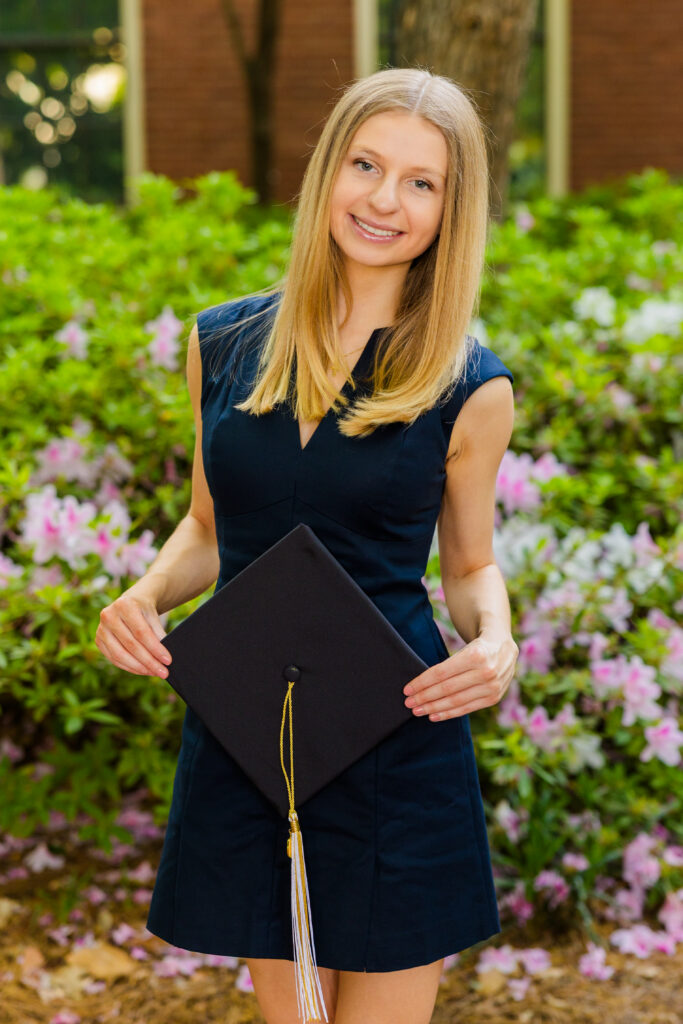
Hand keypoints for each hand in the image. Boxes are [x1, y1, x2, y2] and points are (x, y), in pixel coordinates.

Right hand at [95, 586, 171, 678]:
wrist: (129, 603)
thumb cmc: (143, 610)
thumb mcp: (153, 616)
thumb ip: (158, 634)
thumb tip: (163, 658)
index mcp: (124, 605)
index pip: (141, 632)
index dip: (155, 648)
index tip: (168, 660)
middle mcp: (109, 616)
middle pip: (131, 645)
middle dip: (149, 661)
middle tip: (163, 672)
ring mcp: (101, 629)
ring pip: (120, 655)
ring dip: (139, 667)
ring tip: (154, 672)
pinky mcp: (98, 641)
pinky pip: (114, 659)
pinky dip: (130, 667)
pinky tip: (142, 670)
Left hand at [403, 630, 517, 721]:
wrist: (504, 647)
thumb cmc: (477, 647)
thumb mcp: (464, 648)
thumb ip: (447, 666)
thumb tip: (419, 686)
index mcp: (475, 655)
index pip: (441, 673)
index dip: (422, 683)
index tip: (407, 690)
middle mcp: (486, 671)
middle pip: (447, 689)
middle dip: (424, 697)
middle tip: (408, 703)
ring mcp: (492, 687)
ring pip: (456, 701)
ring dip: (434, 708)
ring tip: (418, 710)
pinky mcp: (494, 698)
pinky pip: (467, 709)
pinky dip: (449, 713)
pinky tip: (434, 716)